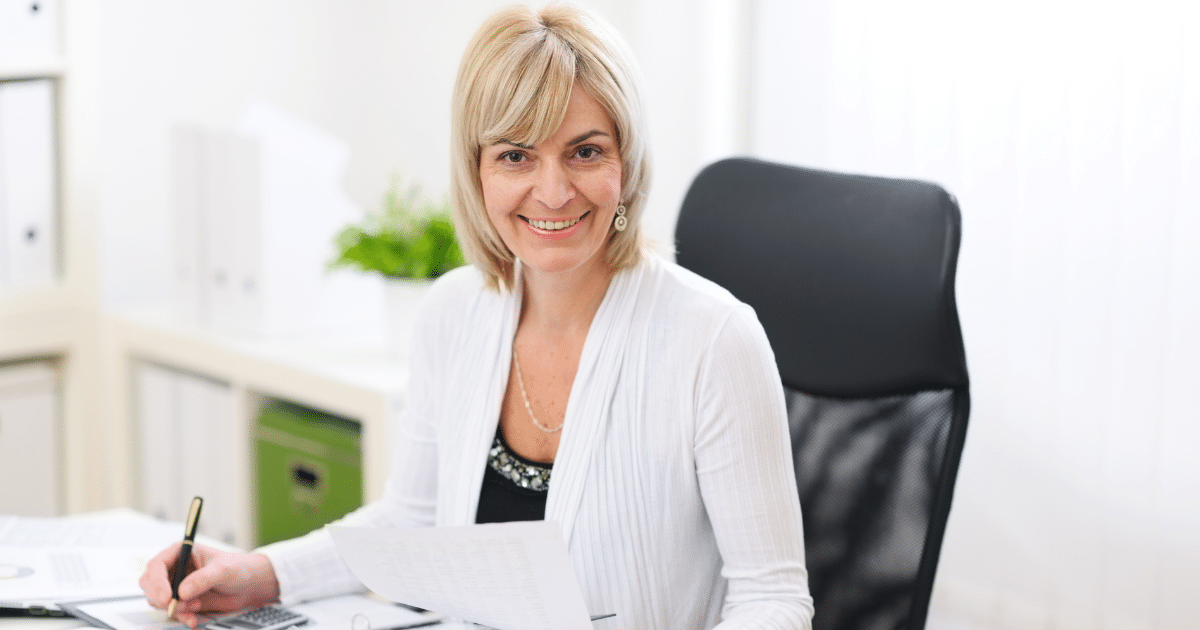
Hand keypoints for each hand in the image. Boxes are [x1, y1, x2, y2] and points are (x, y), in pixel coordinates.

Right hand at [140, 543, 280, 627]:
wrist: (251, 586)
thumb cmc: (239, 568)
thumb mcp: (223, 570)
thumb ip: (203, 579)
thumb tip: (182, 592)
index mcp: (182, 552)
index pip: (156, 565)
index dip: (157, 582)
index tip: (167, 597)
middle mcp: (176, 568)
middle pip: (150, 584)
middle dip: (161, 598)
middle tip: (178, 606)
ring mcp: (178, 585)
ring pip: (158, 600)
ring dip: (174, 609)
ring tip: (195, 608)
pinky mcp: (184, 601)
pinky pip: (172, 611)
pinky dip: (180, 617)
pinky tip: (193, 619)